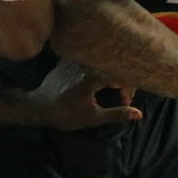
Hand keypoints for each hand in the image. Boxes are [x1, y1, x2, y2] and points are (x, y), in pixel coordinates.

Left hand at [27, 61, 142, 131]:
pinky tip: (100, 79)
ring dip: (110, 73)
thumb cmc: (65, 115)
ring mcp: (75, 60)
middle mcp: (85, 63)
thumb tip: (139, 114)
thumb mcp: (92, 118)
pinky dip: (98, 68)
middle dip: (122, 79)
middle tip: (123, 95)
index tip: (126, 101)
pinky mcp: (68, 60)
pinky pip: (89, 60)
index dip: (129, 88)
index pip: (121, 75)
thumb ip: (117, 113)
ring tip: (114, 87)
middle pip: (112, 65)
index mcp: (92, 76)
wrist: (38, 108)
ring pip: (101, 62)